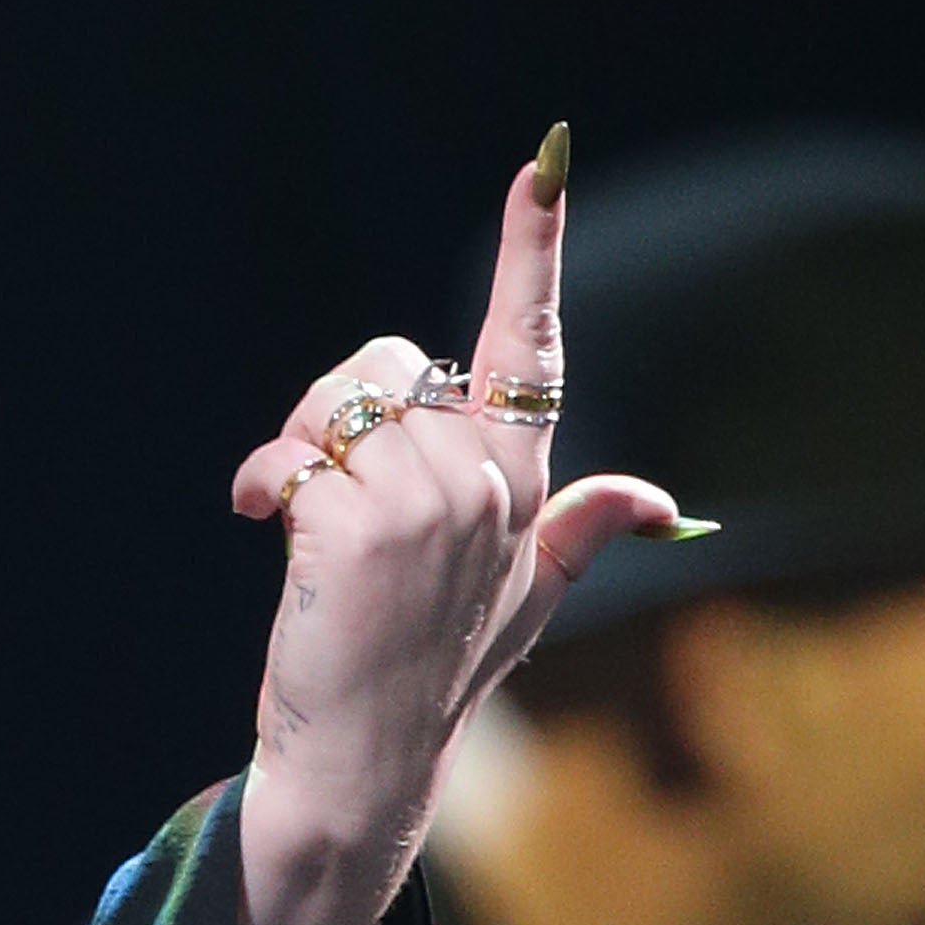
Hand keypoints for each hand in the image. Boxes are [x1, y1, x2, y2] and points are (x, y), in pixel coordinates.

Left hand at [219, 137, 684, 924]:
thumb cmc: (431, 678)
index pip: (533, 350)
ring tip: (297, 521)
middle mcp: (490, 485)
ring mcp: (434, 504)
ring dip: (296, 450)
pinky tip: (264, 527)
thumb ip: (579, 532)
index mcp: (525, 485)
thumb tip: (660, 498)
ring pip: (341, 403)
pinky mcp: (366, 525)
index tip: (541, 162)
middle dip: (335, 410)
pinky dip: (267, 482)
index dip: (535, 251)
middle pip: (389, 365)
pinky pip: (299, 450)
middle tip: (319, 491)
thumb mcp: (519, 604)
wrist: (362, 762)